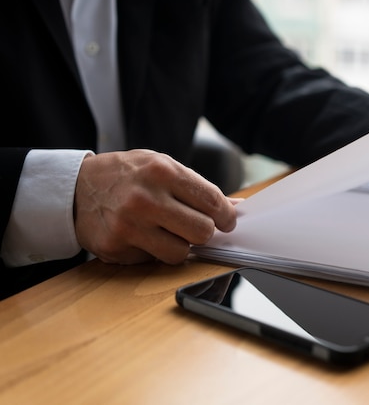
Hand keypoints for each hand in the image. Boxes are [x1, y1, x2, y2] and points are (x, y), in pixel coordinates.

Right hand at [74, 149, 237, 264]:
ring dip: (180, 246)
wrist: (75, 188)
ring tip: (167, 231)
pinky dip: (154, 251)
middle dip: (205, 232)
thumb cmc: (127, 175)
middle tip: (197, 228)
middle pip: (202, 231)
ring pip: (181, 253)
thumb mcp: (161, 166)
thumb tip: (235, 208)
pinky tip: (142, 236)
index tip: (227, 221)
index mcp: (162, 171)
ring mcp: (129, 225)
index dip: (226, 216)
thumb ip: (196, 187)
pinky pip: (153, 260)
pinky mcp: (116, 247)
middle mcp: (146, 198)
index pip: (212, 200)